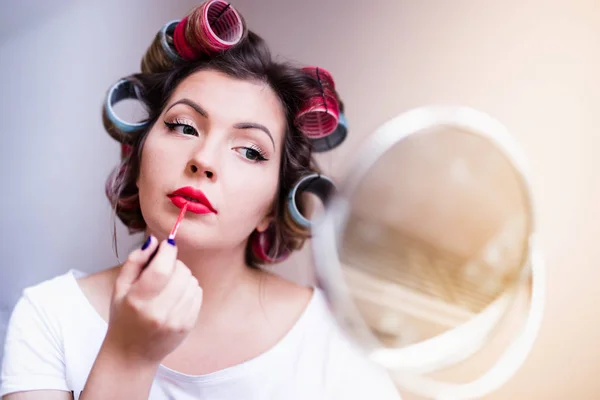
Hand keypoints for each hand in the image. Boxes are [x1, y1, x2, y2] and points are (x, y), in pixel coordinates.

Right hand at [103, 236, 202, 364]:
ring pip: (192, 281)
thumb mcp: (120, 288)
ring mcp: (175, 321)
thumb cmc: (124, 317)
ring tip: (169, 285)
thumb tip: (154, 241)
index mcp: (138, 300)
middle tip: (164, 270)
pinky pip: (198, 294)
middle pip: (180, 272)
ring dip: (183, 277)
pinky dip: (189, 289)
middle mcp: (158, 312)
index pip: (161, 268)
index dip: (168, 251)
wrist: (132, 353)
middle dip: (174, 264)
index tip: (167, 245)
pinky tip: (177, 296)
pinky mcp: (187, 325)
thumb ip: (135, 261)